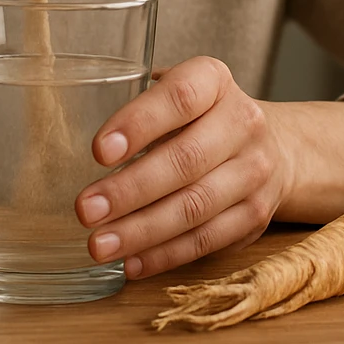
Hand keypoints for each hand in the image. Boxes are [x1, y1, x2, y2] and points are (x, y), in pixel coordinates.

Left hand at [75, 56, 293, 279]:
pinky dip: (165, 255)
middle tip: (85, 209)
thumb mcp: (177, 93)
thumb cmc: (201, 117)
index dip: (139, 123)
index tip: (98, 151)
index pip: (180, 97)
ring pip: (195, 207)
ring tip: (99, 244)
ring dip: (142, 230)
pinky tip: (131, 262)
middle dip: (130, 190)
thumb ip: (137, 108)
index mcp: (215, 81)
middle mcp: (243, 122)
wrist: (275, 146)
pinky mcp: (255, 214)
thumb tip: (68, 146)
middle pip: (186, 160)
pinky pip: (207, 240)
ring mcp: (254, 171)